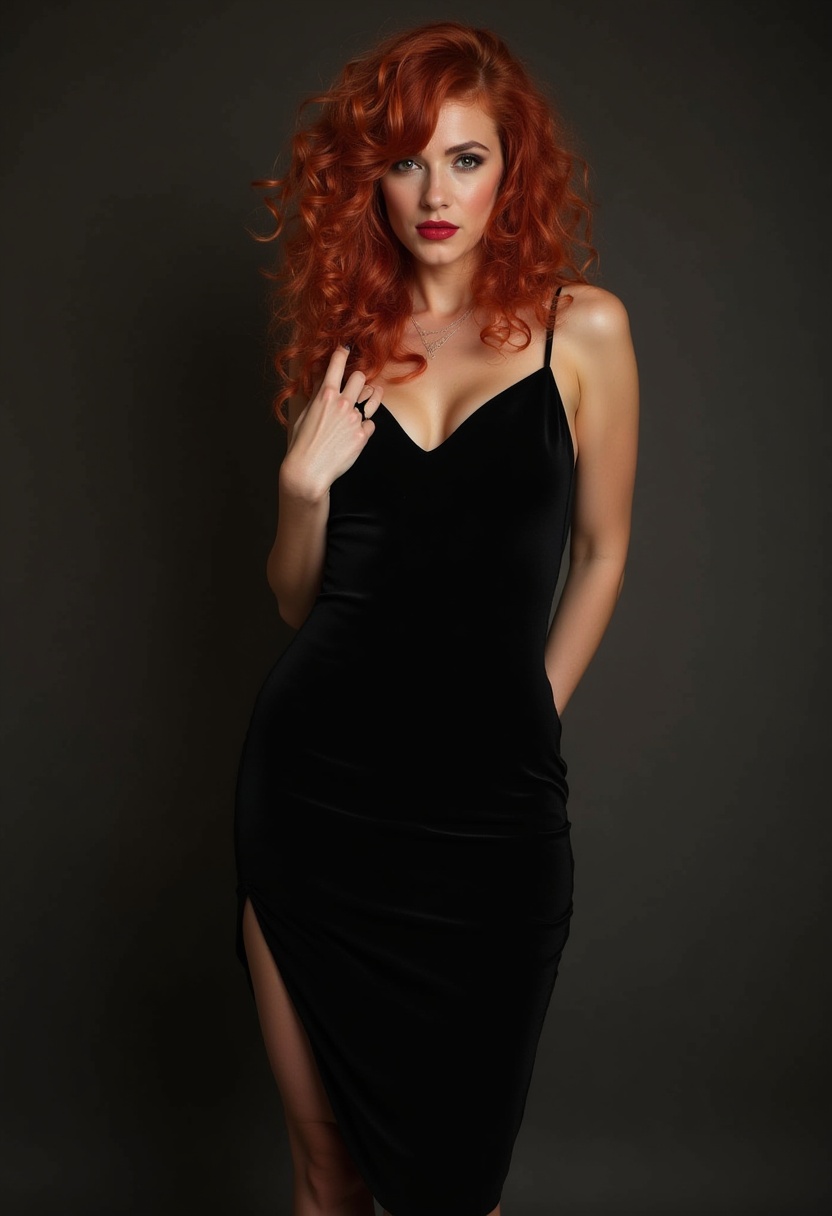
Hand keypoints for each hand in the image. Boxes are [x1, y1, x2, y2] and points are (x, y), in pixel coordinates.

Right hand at [283, 345, 382, 497]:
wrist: (309, 470)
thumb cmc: (302, 443)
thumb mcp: (304, 414)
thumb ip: (317, 395)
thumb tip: (323, 379)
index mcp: (325, 395)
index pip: (337, 364)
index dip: (342, 353)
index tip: (345, 348)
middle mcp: (342, 403)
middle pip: (360, 377)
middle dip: (358, 379)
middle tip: (355, 384)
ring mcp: (355, 419)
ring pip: (372, 397)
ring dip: (369, 397)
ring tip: (366, 400)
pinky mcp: (363, 435)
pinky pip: (371, 423)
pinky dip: (365, 426)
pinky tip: (355, 432)